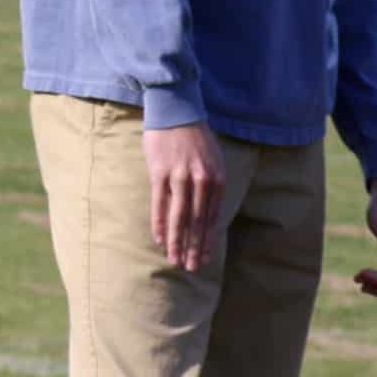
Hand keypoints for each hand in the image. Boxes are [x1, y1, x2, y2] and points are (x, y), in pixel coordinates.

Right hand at [143, 122, 224, 272]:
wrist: (176, 108)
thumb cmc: (194, 136)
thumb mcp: (212, 160)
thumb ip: (210, 184)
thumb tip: (207, 211)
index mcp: (217, 180)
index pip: (211, 219)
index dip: (207, 242)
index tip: (205, 260)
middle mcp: (201, 181)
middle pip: (198, 222)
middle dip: (194, 248)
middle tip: (192, 268)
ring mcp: (180, 177)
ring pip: (180, 217)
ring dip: (178, 242)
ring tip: (176, 260)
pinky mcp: (160, 172)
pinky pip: (160, 203)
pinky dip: (161, 223)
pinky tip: (160, 238)